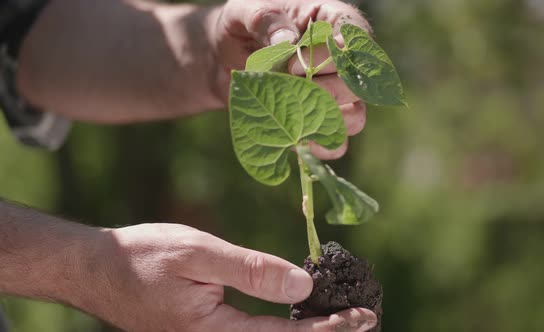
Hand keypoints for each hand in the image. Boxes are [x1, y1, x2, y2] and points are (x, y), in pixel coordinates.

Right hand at [86, 223, 376, 331]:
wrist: (97, 268)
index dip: (328, 328)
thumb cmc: (143, 256)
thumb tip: (302, 286)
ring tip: (341, 315)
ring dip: (307, 330)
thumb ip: (250, 271)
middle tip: (365, 318)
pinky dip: (283, 326)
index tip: (361, 316)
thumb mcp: (198, 253)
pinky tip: (298, 310)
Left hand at [209, 0, 372, 159]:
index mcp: (333, 22)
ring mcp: (336, 95)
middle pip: (356, 83)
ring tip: (291, 115)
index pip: (354, 39)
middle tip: (287, 90)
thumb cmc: (243, 26)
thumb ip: (266, 20)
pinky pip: (336, 142)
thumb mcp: (246, 12)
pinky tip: (297, 141)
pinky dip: (320, 146)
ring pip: (355, 116)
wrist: (223, 58)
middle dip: (324, 91)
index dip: (328, 56)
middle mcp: (343, 61)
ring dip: (324, 121)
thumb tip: (289, 43)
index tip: (291, 63)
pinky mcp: (320, 122)